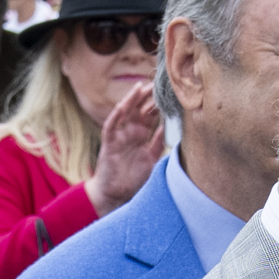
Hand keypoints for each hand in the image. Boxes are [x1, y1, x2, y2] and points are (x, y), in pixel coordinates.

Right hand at [89, 82, 165, 214]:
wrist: (115, 195)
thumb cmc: (133, 180)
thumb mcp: (151, 160)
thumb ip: (158, 145)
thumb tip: (167, 129)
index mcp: (143, 136)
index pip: (152, 116)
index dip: (159, 104)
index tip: (169, 92)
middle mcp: (131, 133)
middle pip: (140, 110)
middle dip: (148, 97)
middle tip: (157, 83)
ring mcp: (120, 136)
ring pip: (126, 113)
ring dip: (132, 100)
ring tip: (140, 87)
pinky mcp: (109, 143)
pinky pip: (111, 126)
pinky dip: (116, 116)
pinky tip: (122, 106)